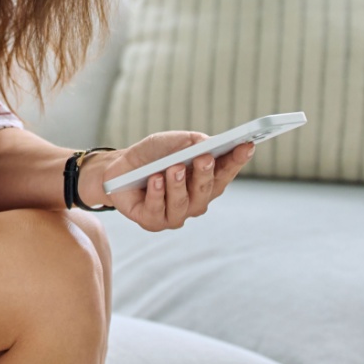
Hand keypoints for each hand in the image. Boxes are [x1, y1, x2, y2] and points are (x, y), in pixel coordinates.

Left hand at [80, 131, 253, 231]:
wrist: (117, 169)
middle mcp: (194, 201)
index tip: (246, 145)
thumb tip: (208, 144)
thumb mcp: (172, 142)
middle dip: (206, 174)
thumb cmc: (151, 156)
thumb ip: (192, 142)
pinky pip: (158, 210)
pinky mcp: (152, 222)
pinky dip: (157, 194)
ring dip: (179, 185)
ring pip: (183, 204)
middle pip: (206, 191)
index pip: (226, 172)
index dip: (237, 160)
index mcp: (205, 181)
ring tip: (173, 168)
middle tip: (204, 158)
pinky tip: (154, 180)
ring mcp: (175, 214)